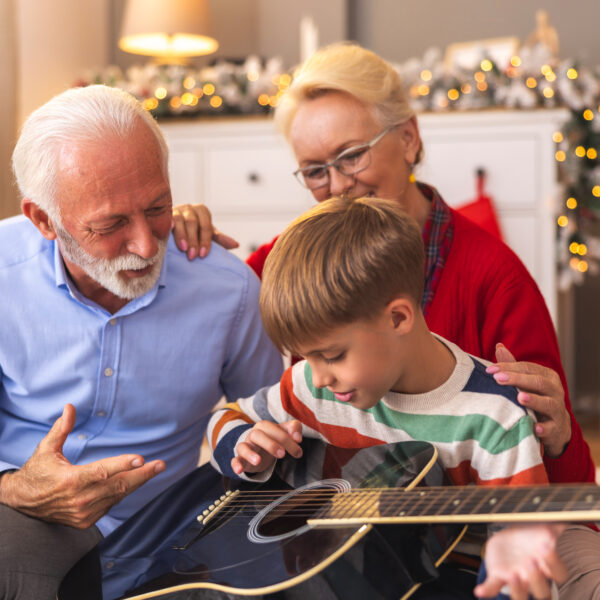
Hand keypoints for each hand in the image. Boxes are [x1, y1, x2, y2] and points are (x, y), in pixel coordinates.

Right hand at [0, 404, 164, 528]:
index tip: (141, 459)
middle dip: (142, 475)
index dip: (122, 465)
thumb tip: (70, 407)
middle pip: (117, 486)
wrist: (22, 504)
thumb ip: (61, 429)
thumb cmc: (37, 472)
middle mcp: (79, 499)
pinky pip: (111, 504)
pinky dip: (122, 492)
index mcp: (70, 480)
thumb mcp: (46, 449)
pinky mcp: (86, 521)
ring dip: (137, 482)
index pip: (102, 472)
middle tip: (160, 464)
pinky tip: (133, 481)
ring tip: (155, 469)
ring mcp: (83, 513)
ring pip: (117, 496)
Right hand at [172, 204, 238, 258]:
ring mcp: (176, 210)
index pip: (206, 226)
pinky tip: (168, 231)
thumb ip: (220, 239)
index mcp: (202, 211)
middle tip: (192, 256)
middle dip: (194, 241)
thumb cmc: (195, 232)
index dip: (205, 241)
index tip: (203, 255)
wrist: (177, 227)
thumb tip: (236, 244)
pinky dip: (168, 224)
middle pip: (193, 223)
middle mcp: (189, 208)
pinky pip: (166, 218)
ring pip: (179, 220)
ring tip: (183, 249)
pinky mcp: (164, 214)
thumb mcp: (208, 235)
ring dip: (181, 235)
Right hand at [232, 420, 302, 475]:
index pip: (274, 429)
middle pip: (257, 435)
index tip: (298, 450)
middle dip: (270, 444)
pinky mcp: (241, 459)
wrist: (260, 446)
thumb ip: (294, 428)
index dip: (287, 439)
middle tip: (282, 454)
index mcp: (265, 426)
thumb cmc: (274, 437)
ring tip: (258, 461)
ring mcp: (246, 446)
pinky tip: (239, 470)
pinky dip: (235, 464)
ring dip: (250, 453)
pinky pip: (235, 460)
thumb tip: (298, 438)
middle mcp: (253, 435)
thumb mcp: (285, 431)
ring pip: (243, 446)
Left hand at [474, 524, 567, 598]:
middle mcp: (533, 577)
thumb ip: (555, 524)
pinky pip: (493, 587)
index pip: (559, 574)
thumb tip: (566, 514)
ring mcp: (515, 579)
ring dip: (517, 589)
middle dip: (537, 579)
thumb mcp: (542, 527)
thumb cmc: (530, 536)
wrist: (509, 540)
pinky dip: (487, 590)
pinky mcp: (498, 576)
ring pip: (520, 596)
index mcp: (547, 565)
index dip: (555, 564)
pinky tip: (479, 591)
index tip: (546, 547)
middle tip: (530, 561)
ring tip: (511, 575)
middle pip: (542, 591)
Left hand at [486, 344, 570, 457]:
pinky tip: (534, 427)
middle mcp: (555, 391)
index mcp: (547, 377)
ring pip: (548, 403)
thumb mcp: (525, 382)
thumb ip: (513, 366)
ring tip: (519, 398)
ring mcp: (558, 410)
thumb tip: (499, 346)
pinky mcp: (557, 429)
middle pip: (538, 382)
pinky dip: (544, 428)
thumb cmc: (534, 398)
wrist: (555, 427)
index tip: (490, 370)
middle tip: (499, 379)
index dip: (508, 367)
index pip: (528, 368)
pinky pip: (552, 428)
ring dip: (534, 400)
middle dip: (518, 379)